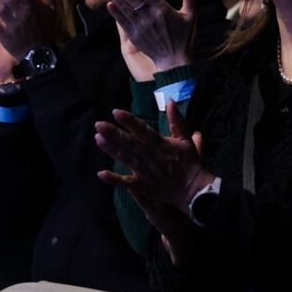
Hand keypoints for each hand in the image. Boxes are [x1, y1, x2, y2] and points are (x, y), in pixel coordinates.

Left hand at [95, 102, 213, 214]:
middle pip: (130, 143)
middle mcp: (151, 156)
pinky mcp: (142, 186)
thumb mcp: (185, 139)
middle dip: (113, 133)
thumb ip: (177, 120)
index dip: (129, 121)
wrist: (193, 189)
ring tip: (98, 139)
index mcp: (161, 144)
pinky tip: (101, 173)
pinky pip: (126, 182)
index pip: (143, 130)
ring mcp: (145, 172)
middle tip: (98, 124)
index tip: (116, 112)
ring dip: (111, 149)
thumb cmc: (189, 163)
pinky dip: (113, 179)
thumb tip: (170, 101)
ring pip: (125, 159)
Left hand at [105, 0, 193, 71]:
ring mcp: (140, 27)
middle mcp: (149, 16)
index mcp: (162, 9)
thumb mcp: (191, 15)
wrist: (174, 60)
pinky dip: (116, 14)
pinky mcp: (134, 36)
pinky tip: (109, 5)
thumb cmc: (184, 37)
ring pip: (125, 8)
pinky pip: (123, 22)